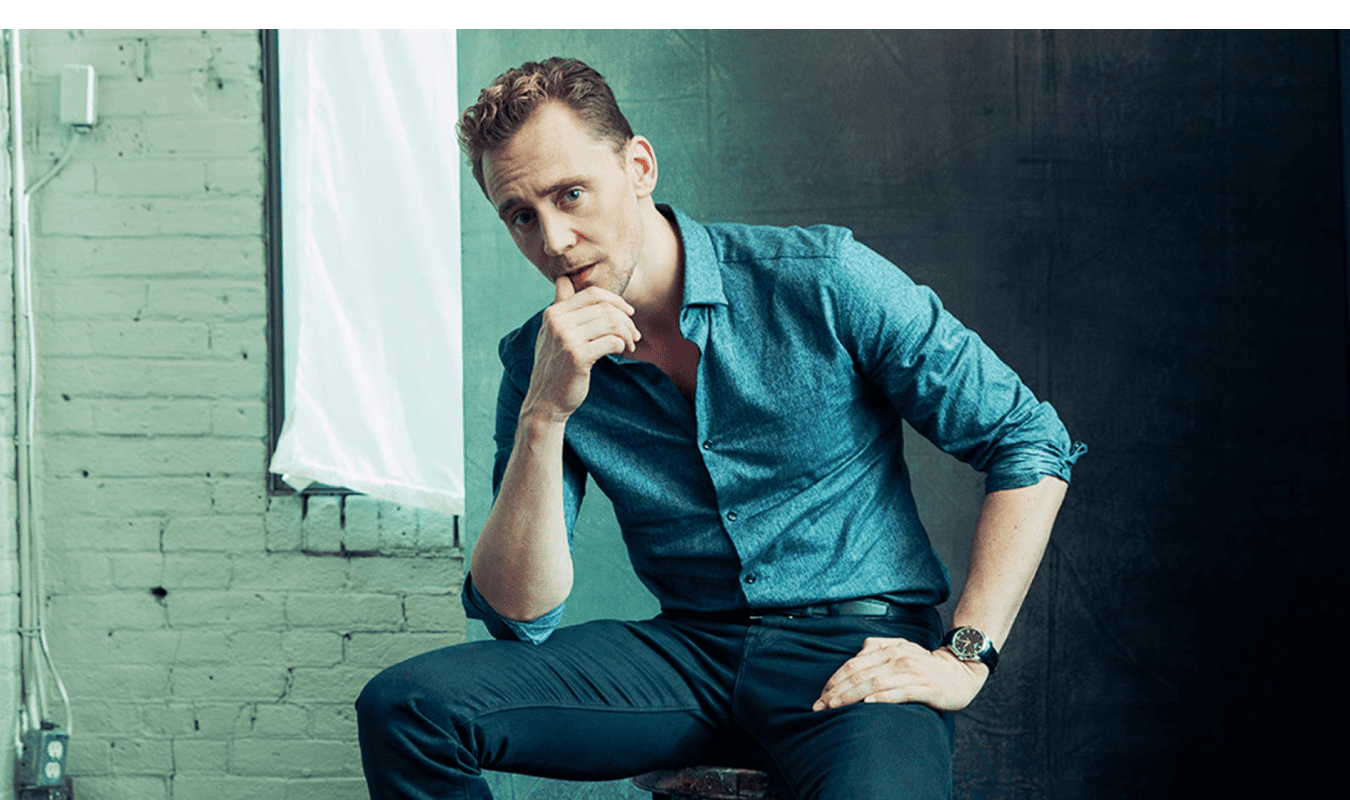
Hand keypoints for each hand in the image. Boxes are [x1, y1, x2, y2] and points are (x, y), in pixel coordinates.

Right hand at [522, 276, 640, 422]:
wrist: (546, 401)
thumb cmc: (556, 366)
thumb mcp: (551, 333)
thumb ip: (561, 307)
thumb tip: (564, 279)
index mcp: (553, 313)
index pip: (593, 294)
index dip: (616, 300)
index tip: (629, 313)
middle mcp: (557, 322)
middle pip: (605, 308)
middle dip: (627, 320)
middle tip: (635, 334)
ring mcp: (566, 339)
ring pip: (611, 323)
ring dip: (628, 334)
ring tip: (631, 344)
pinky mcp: (577, 356)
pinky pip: (611, 342)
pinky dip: (622, 345)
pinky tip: (623, 352)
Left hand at [812, 637, 988, 712]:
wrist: (961, 671)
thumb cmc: (927, 665)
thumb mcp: (901, 649)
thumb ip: (878, 648)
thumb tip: (858, 653)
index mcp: (888, 650)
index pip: (853, 664)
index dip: (834, 679)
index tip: (820, 696)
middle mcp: (897, 659)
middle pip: (859, 674)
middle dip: (836, 691)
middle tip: (819, 706)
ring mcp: (912, 673)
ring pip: (875, 683)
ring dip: (851, 696)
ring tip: (834, 707)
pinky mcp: (926, 688)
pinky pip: (901, 692)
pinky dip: (882, 698)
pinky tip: (867, 704)